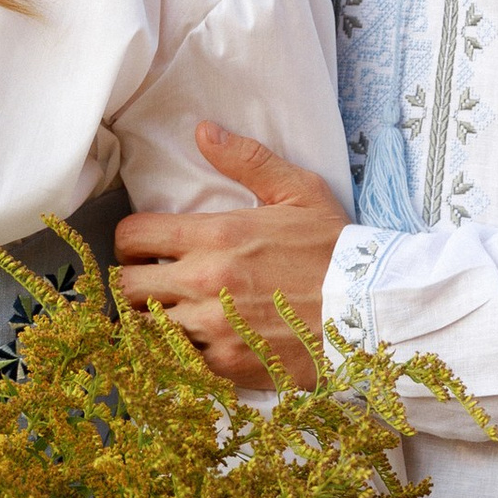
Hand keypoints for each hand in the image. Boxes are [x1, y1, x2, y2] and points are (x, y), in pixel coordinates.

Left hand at [116, 124, 351, 392]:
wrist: (371, 311)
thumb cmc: (334, 250)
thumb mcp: (299, 192)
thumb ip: (247, 159)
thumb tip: (203, 131)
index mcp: (215, 236)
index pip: (131, 237)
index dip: (132, 242)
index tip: (147, 249)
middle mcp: (204, 283)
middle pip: (126, 287)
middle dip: (136, 282)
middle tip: (156, 284)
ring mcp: (212, 328)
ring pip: (144, 328)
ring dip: (154, 321)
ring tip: (175, 315)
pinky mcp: (226, 365)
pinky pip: (176, 361)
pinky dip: (181, 354)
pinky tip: (200, 343)